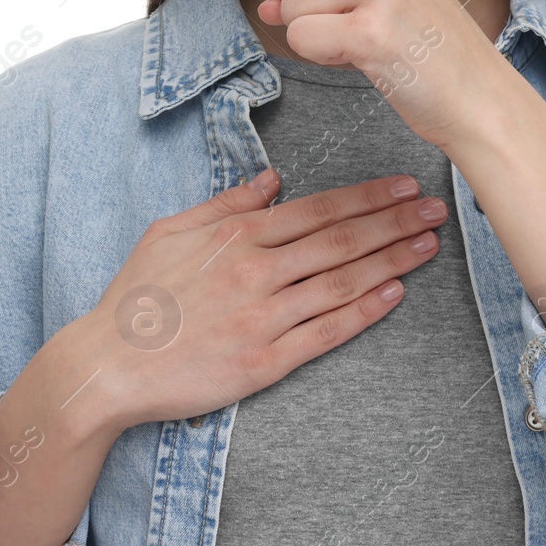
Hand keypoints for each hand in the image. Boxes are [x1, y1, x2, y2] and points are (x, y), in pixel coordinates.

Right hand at [72, 168, 448, 430]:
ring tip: (429, 245)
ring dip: (391, 260)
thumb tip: (272, 179)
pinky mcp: (265, 361)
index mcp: (236, 235)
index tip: (404, 187)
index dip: (367, 197)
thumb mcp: (170, 232)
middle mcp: (256, 271)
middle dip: (395, 222)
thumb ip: (225, 203)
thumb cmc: (136, 298)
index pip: (318, 210)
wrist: (108, 366)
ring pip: (342, 281)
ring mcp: (264, 317)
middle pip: (341, 241)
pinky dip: (364, 311)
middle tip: (437, 209)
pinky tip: (395, 294)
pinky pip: (326, 332)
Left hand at [255, 0, 501, 147]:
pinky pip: (300, 39)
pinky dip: (324, 57)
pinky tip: (369, 58)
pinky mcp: (371, 31)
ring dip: (321, 36)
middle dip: (310, 8)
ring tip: (372, 40)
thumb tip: (263, 6)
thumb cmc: (421, 39)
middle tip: (367, 24)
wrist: (476, 91)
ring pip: (289, 9)